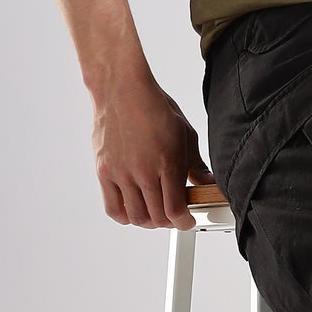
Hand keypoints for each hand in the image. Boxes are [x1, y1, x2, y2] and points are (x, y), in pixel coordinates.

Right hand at [91, 67, 215, 228]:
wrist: (122, 89)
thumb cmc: (154, 108)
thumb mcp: (185, 134)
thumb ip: (196, 165)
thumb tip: (208, 184)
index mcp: (167, 162)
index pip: (176, 210)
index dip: (184, 222)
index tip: (188, 221)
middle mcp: (143, 171)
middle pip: (156, 218)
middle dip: (169, 222)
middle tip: (173, 216)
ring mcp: (121, 173)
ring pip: (135, 217)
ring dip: (148, 221)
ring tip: (154, 213)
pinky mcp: (104, 171)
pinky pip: (112, 208)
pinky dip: (125, 216)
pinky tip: (133, 210)